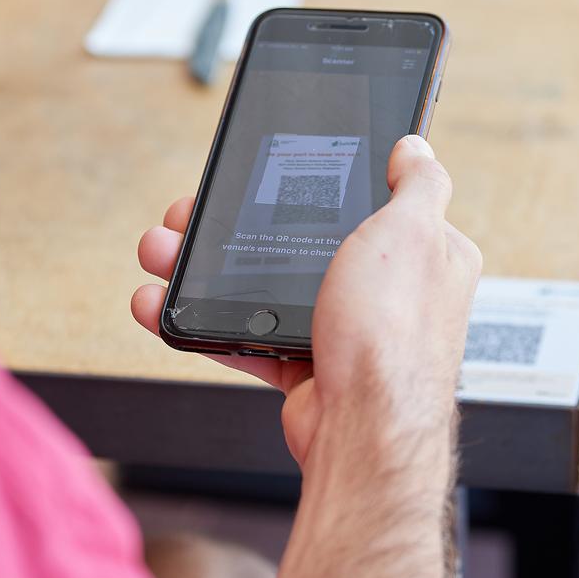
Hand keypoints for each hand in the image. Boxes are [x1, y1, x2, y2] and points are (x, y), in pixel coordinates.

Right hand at [133, 135, 481, 468]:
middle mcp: (379, 288)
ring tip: (160, 253)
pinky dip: (202, 321)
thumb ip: (418, 183)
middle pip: (291, 239)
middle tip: (187, 216)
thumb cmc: (394, 335)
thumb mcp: (412, 233)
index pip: (355, 199)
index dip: (304, 184)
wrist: (364, 431)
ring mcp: (338, 325)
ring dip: (199, 269)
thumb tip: (414, 146)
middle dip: (229, 226)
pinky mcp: (302, 362)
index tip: (259, 176)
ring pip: (258, 284)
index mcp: (418, 251)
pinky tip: (166, 306)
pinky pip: (243, 332)